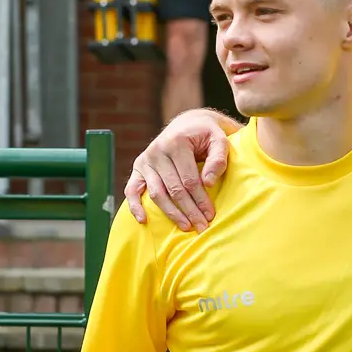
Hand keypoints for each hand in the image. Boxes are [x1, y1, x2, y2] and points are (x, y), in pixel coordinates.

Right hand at [125, 109, 234, 231]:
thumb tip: (208, 183)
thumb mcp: (219, 140)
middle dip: (189, 210)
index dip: (200, 200)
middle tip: (202, 227)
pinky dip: (135, 206)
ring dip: (171, 213)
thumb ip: (218, 159)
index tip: (210, 215)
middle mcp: (157, 151)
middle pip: (173, 189)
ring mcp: (145, 160)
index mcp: (176, 142)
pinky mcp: (138, 167)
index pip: (189, 179)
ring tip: (186, 226)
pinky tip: (144, 221)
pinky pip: (132, 189)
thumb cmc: (207, 135)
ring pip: (156, 193)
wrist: (188, 124)